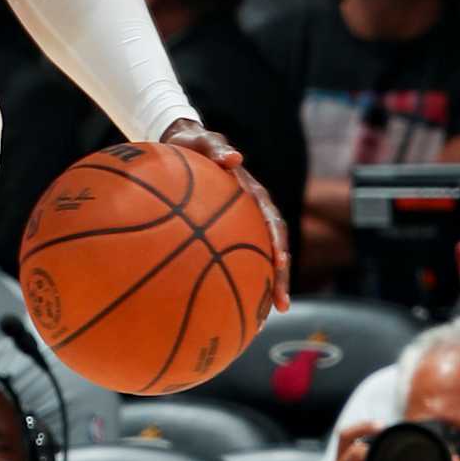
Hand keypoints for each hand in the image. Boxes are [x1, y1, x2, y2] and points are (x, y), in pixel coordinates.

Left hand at [160, 118, 290, 309]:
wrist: (179, 145)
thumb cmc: (189, 144)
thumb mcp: (200, 140)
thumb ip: (215, 147)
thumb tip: (234, 157)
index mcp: (251, 193)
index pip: (272, 220)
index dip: (278, 242)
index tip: (280, 262)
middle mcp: (251, 212)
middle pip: (272, 249)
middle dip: (278, 278)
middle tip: (279, 305)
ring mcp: (239, 225)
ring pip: (256, 260)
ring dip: (261, 288)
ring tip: (260, 320)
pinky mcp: (223, 234)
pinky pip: (231, 260)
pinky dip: (232, 282)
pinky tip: (223, 309)